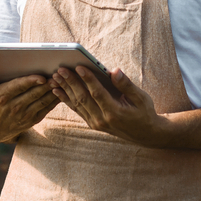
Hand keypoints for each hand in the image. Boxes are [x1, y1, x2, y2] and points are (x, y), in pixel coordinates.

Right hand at [0, 69, 58, 142]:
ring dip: (53, 92)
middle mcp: (14, 107)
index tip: (41, 76)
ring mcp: (24, 115)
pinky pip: (46, 109)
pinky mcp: (32, 120)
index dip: (30, 82)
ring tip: (63, 81)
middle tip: (58, 74)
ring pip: (42, 101)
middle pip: (33, 93)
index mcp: (2, 97)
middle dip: (47, 84)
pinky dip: (55, 100)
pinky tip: (62, 91)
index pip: (18, 87)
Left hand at [49, 66, 171, 146]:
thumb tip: (115, 71)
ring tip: (55, 77)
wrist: (145, 134)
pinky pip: (77, 110)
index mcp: (115, 112)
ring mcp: (96, 123)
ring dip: (65, 89)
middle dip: (71, 82)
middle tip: (60, 69)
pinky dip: (66, 99)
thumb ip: (126, 85)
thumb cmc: (144, 112)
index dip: (88, 79)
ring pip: (77, 104)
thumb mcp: (141, 98)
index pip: (98, 93)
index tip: (79, 66)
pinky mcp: (93, 124)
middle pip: (83, 98)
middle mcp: (103, 120)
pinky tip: (57, 90)